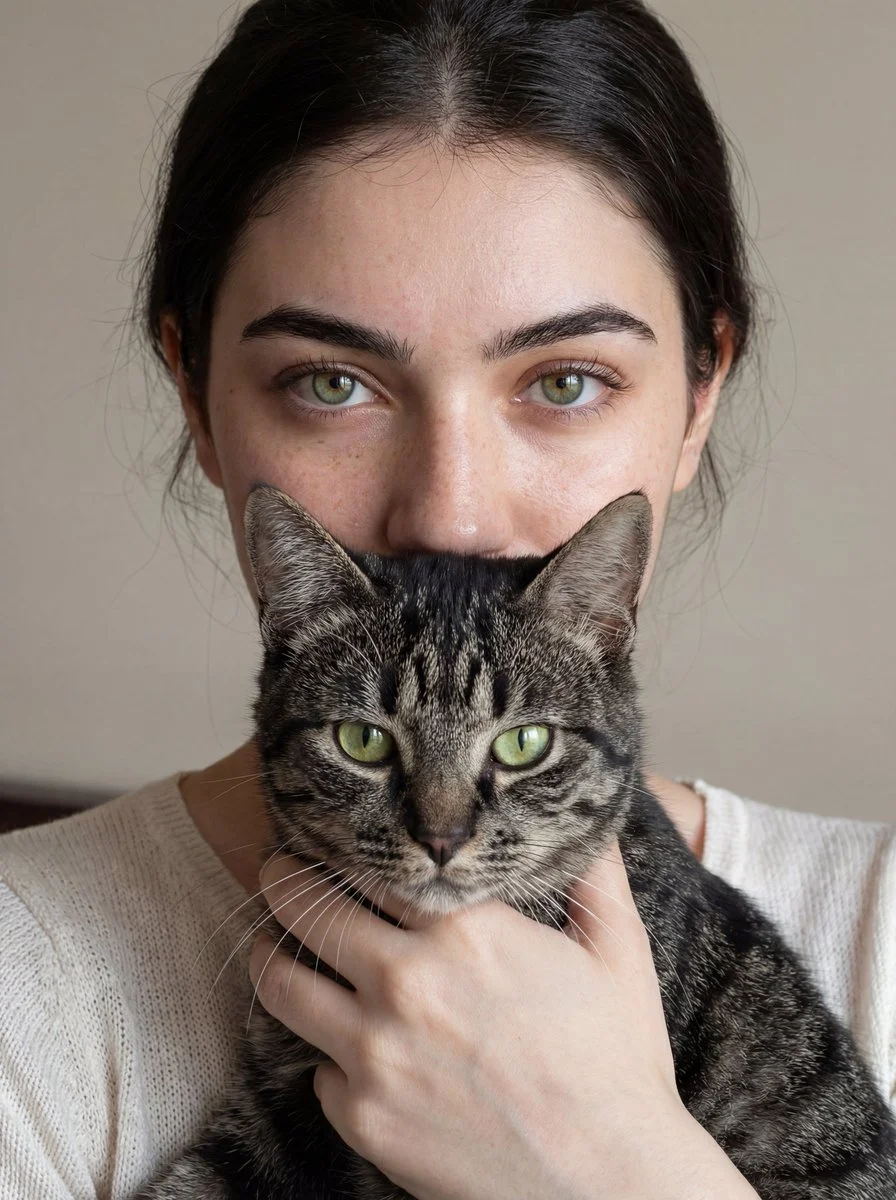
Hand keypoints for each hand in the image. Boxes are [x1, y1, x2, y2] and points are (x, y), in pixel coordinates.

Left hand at [248, 843, 758, 1199]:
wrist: (610, 1185)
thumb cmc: (617, 1066)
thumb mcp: (619, 953)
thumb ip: (595, 876)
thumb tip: (595, 824)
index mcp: (464, 929)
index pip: (366, 863)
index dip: (338, 843)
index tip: (325, 836)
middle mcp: (405, 982)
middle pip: (302, 909)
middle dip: (281, 880)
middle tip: (278, 871)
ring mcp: (375, 1054)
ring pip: (280, 984)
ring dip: (273, 956)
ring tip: (277, 946)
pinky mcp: (362, 1118)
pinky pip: (315, 1069)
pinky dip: (326, 1053)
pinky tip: (349, 1045)